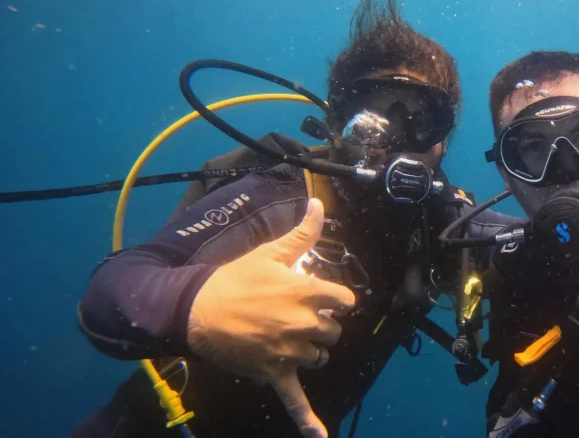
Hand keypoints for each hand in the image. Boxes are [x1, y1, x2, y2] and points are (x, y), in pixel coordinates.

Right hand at [187, 198, 356, 437]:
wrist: (195, 310)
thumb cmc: (233, 279)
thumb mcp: (269, 253)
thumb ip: (302, 234)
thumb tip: (320, 204)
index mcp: (308, 293)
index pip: (344, 299)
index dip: (333, 298)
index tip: (319, 296)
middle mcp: (305, 323)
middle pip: (334, 330)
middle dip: (321, 324)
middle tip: (295, 316)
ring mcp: (291, 352)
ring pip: (320, 356)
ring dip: (310, 349)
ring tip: (286, 338)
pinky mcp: (276, 373)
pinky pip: (296, 401)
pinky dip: (308, 421)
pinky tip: (320, 437)